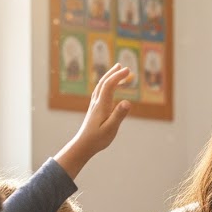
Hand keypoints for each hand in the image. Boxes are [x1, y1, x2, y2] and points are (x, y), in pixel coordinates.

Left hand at [53, 63, 133, 177]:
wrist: (83, 145)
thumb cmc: (97, 139)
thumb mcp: (111, 129)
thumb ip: (119, 115)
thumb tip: (127, 101)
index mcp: (101, 105)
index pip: (109, 86)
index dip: (118, 76)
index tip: (128, 70)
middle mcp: (97, 102)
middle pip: (104, 83)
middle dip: (113, 73)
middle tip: (123, 66)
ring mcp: (94, 105)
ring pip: (101, 86)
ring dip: (109, 76)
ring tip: (116, 70)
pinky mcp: (94, 109)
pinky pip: (100, 92)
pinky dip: (106, 84)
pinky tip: (108, 86)